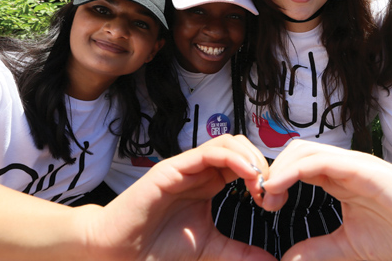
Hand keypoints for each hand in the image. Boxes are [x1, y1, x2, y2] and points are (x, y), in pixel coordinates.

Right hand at [78, 134, 274, 260]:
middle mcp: (200, 171)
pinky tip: (246, 175)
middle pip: (241, 147)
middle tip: (270, 191)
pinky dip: (233, 158)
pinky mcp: (172, 168)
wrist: (119, 252)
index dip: (265, 176)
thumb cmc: (158, 247)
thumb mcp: (209, 250)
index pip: (245, 163)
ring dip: (250, 157)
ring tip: (260, 182)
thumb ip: (238, 253)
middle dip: (262, 163)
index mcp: (210, 183)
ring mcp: (186, 167)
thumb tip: (270, 259)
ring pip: (228, 142)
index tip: (273, 201)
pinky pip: (208, 152)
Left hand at [261, 140, 391, 260]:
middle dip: (270, 171)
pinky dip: (295, 169)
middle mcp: (344, 167)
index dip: (273, 181)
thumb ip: (318, 250)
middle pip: (294, 152)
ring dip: (277, 169)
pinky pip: (322, 159)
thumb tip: (286, 260)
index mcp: (339, 180)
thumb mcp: (349, 246)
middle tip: (260, 201)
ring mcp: (354, 165)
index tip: (262, 205)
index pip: (296, 166)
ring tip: (266, 196)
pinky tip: (280, 188)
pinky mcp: (365, 168)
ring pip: (303, 150)